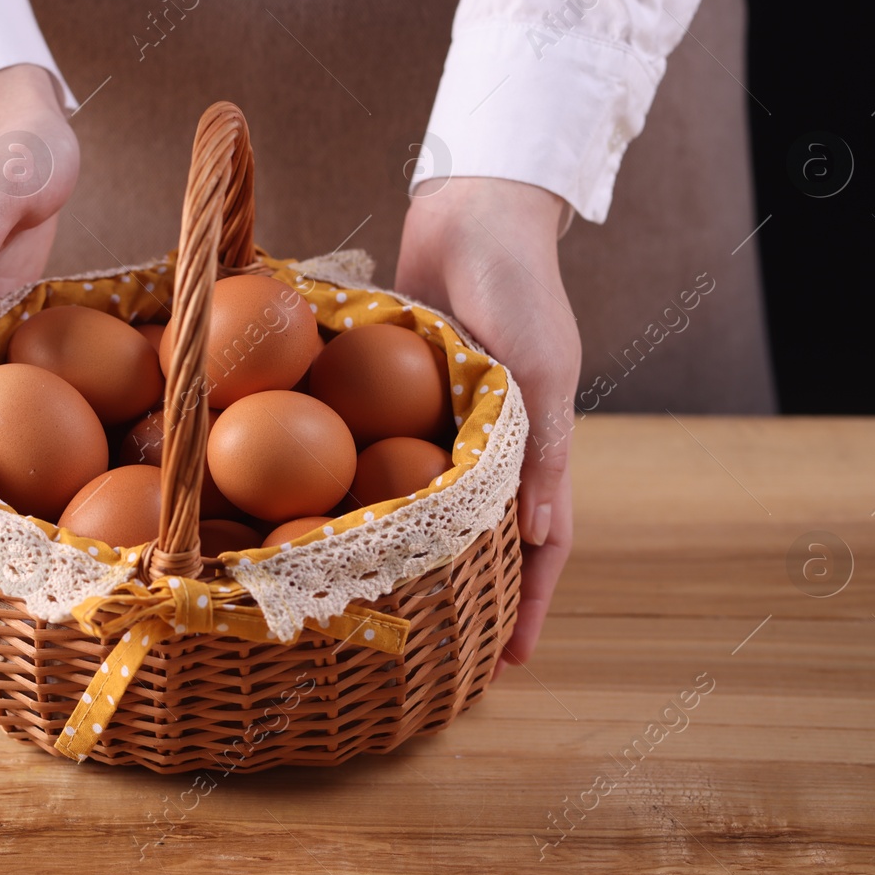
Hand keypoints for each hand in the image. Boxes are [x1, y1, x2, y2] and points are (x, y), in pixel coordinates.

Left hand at [395, 176, 578, 672]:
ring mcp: (441, 417)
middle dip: (468, 591)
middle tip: (437, 650)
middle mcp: (488, 440)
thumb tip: (544, 535)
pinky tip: (329, 511)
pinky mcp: (398, 387)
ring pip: (427, 497)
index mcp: (536, 443)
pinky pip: (382, 444)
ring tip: (378, 598)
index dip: (531, 603)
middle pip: (480, 531)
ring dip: (410, 545)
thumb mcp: (544, 369)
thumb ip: (543, 448)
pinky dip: (367, 478)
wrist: (473, 210)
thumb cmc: (520, 287)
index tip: (508, 663)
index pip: (541, 542)